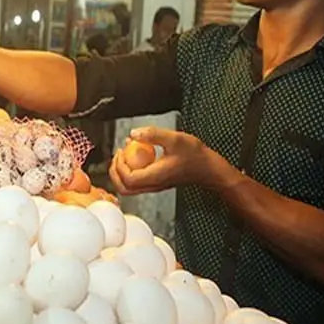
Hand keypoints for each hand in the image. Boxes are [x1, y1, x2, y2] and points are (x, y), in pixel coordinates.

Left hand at [109, 127, 236, 194]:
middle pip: (124, 189)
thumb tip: (133, 133)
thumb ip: (152, 134)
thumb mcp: (174, 139)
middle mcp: (153, 185)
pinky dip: (131, 172)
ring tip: (124, 156)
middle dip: (115, 173)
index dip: (119, 166)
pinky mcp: (157, 183)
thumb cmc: (195, 156)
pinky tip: (136, 156)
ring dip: (122, 173)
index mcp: (156, 177)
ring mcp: (155, 186)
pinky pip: (138, 183)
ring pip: (130, 188)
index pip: (128, 179)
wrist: (208, 168)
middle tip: (117, 156)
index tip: (121, 151)